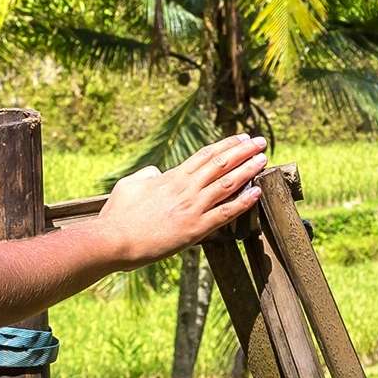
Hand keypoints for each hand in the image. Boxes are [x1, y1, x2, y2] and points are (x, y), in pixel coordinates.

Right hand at [96, 135, 269, 267]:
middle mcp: (185, 189)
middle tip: (260, 141)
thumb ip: (146, 175)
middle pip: (220, 163)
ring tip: (264, 159)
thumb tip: (156, 172)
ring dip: (248, 169)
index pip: (204, 155)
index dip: (225, 145)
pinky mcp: (195, 229)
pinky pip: (225, 212)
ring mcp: (192, 208)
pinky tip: (257, 192)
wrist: (113, 240)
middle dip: (243, 150)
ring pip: (227, 183)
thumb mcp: (129, 185)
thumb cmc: (117, 215)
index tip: (240, 138)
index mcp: (170, 177)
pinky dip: (243, 201)